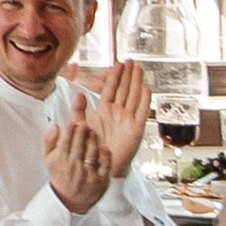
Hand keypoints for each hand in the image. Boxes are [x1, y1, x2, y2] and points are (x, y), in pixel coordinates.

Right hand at [45, 102, 109, 216]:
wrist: (69, 199)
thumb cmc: (60, 175)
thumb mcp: (48, 159)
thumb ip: (48, 140)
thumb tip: (55, 127)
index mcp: (61, 160)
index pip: (66, 140)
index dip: (70, 130)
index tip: (73, 123)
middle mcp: (74, 167)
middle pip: (79, 144)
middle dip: (82, 132)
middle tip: (84, 125)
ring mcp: (88, 173)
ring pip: (92, 152)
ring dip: (93, 140)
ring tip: (93, 133)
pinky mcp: (100, 180)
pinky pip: (105, 163)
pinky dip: (105, 154)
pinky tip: (103, 147)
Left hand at [89, 60, 148, 184]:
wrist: (101, 164)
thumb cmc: (91, 147)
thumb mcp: (81, 126)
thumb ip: (79, 110)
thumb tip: (79, 93)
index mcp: (104, 110)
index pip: (111, 88)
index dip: (115, 76)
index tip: (118, 63)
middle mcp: (117, 112)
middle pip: (124, 89)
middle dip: (128, 74)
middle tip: (131, 60)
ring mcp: (128, 119)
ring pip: (134, 96)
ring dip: (137, 82)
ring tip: (139, 69)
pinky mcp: (136, 129)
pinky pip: (141, 112)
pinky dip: (145, 101)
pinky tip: (147, 89)